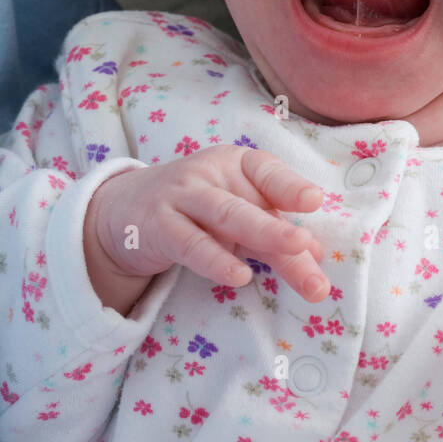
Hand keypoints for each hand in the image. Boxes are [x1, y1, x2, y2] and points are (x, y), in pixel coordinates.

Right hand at [84, 144, 328, 300]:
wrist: (125, 210)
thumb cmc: (196, 209)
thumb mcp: (236, 215)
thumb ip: (273, 233)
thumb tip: (317, 256)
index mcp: (236, 165)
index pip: (266, 171)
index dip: (290, 186)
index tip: (315, 201)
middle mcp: (210, 175)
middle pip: (250, 204)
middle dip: (281, 228)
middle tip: (309, 247)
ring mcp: (182, 197)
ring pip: (225, 217)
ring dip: (261, 235)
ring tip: (291, 255)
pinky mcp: (159, 226)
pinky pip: (190, 244)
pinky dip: (216, 260)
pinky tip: (239, 276)